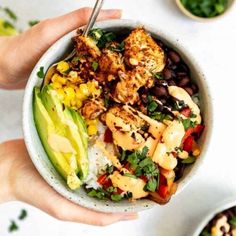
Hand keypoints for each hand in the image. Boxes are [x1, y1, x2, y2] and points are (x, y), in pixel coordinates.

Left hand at [0, 7, 121, 89]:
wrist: (5, 69)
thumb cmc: (24, 48)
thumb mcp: (51, 31)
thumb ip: (75, 21)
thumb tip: (104, 13)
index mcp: (72, 32)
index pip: (100, 26)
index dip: (117, 27)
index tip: (134, 31)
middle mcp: (73, 46)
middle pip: (99, 46)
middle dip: (115, 51)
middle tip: (132, 59)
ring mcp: (70, 61)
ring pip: (92, 62)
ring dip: (106, 68)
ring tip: (122, 75)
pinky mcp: (66, 75)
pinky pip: (83, 76)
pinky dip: (93, 80)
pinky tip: (102, 86)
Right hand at [0, 140, 137, 225]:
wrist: (9, 166)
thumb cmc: (34, 190)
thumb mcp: (65, 210)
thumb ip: (94, 216)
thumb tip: (128, 217)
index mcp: (89, 191)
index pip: (120, 190)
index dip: (138, 188)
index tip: (155, 182)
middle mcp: (88, 174)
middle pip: (115, 170)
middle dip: (132, 165)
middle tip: (150, 155)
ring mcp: (82, 159)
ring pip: (106, 154)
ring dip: (119, 149)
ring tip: (136, 140)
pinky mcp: (74, 146)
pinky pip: (92, 142)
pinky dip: (102, 138)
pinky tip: (112, 131)